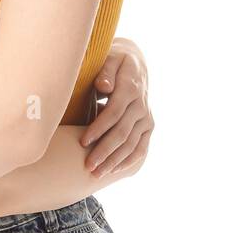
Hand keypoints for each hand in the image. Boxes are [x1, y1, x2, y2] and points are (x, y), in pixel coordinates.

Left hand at [80, 37, 153, 176]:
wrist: (135, 63)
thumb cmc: (114, 61)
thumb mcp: (109, 59)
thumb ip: (105, 71)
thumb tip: (104, 85)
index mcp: (130, 88)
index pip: (114, 113)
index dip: (99, 129)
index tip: (82, 142)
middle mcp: (141, 105)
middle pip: (122, 133)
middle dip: (104, 151)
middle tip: (87, 165)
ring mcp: (146, 117)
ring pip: (131, 144)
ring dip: (114, 160)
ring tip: (96, 173)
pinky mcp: (148, 125)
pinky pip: (141, 147)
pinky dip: (129, 161)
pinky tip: (114, 171)